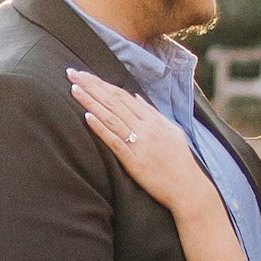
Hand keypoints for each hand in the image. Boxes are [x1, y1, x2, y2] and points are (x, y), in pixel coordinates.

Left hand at [68, 69, 208, 216]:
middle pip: (114, 101)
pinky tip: (87, 116)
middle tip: (72, 74)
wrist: (187, 187)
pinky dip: (100, 128)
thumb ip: (152, 112)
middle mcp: (146, 128)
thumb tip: (136, 96)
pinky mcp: (134, 162)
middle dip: (92, 86)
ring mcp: (140, 144)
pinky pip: (115, 141)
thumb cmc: (179, 161)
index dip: (102, 83)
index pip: (123, 95)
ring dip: (91, 102)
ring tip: (74, 90)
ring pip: (112, 118)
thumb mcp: (172, 130)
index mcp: (153, 119)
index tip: (84, 75)